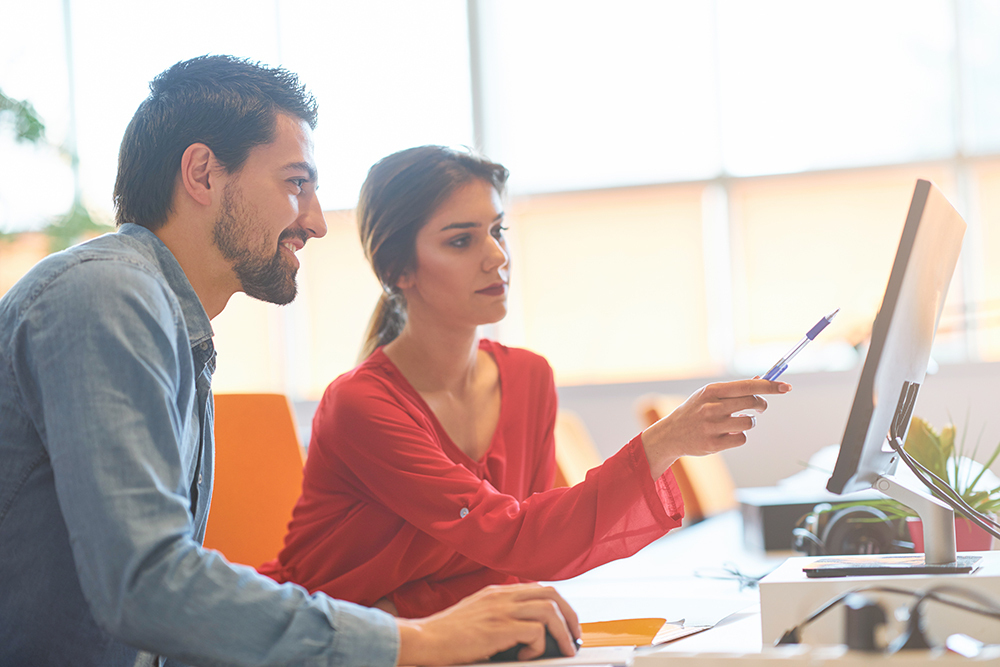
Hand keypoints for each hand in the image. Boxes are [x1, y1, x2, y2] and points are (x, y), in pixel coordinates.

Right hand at [395, 583, 580, 665]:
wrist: (423, 638)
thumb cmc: (445, 634)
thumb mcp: (475, 616)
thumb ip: (497, 616)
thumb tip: (523, 632)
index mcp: (496, 592)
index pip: (539, 588)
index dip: (559, 605)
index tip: (565, 624)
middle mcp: (501, 595)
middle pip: (551, 593)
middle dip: (570, 615)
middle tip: (573, 636)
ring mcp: (500, 609)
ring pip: (549, 609)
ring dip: (563, 632)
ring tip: (564, 649)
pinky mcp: (499, 628)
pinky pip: (535, 631)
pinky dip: (539, 645)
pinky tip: (527, 656)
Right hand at [641, 378, 790, 477]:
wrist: (671, 434)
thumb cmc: (695, 411)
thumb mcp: (708, 395)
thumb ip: (733, 389)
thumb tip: (761, 380)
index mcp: (711, 391)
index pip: (747, 386)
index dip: (769, 386)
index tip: (786, 387)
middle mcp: (711, 407)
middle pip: (752, 402)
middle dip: (761, 404)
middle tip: (760, 407)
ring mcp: (711, 427)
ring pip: (749, 423)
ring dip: (749, 422)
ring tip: (738, 421)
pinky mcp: (713, 444)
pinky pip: (742, 439)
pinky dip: (740, 436)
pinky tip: (728, 434)